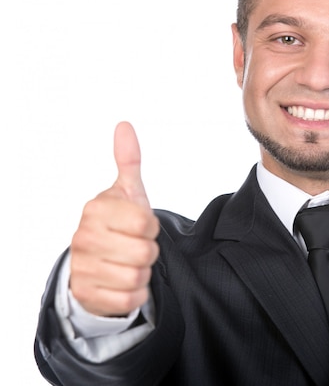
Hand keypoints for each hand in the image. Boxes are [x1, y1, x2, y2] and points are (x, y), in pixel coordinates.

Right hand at [69, 122, 159, 316]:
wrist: (95, 261)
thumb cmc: (117, 223)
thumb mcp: (127, 191)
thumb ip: (128, 160)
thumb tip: (124, 125)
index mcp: (96, 209)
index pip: (146, 222)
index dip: (151, 226)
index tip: (140, 225)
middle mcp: (84, 237)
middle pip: (145, 252)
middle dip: (149, 251)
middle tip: (135, 246)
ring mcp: (82, 267)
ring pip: (138, 276)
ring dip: (143, 272)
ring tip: (129, 262)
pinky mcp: (86, 294)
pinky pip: (130, 299)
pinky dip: (136, 292)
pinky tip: (124, 281)